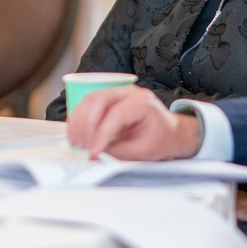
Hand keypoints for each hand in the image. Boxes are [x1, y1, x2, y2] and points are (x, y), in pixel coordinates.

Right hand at [65, 85, 199, 160]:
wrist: (170, 131)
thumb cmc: (161, 139)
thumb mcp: (144, 151)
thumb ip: (119, 152)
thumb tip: (95, 155)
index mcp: (142, 103)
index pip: (116, 113)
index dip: (101, 133)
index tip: (93, 151)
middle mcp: (128, 93)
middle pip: (98, 100)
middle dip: (86, 124)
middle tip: (82, 146)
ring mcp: (116, 93)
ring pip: (89, 99)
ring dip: (78, 121)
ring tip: (76, 142)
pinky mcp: (108, 99)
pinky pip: (87, 104)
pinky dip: (78, 118)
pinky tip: (76, 134)